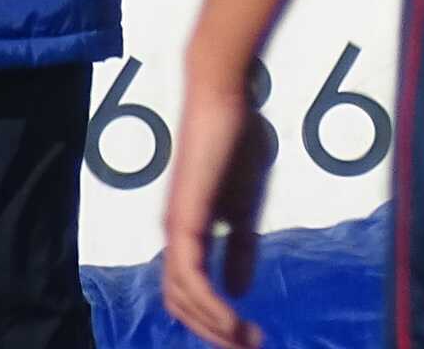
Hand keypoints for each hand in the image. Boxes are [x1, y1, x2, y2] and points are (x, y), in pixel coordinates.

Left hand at [162, 70, 273, 347]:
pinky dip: (210, 304)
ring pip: (181, 296)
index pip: (188, 293)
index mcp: (187, 232)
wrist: (224, 98)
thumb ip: (239, 247)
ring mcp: (175, 226)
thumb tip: (236, 290)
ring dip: (213, 325)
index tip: (248, 337)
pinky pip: (189, 275)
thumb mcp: (244, 207)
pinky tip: (232, 317)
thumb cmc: (235, 144)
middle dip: (213, 333)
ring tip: (244, 340)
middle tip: (250, 347)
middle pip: (180, 304)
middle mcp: (173, 234)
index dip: (213, 321)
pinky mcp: (185, 216)